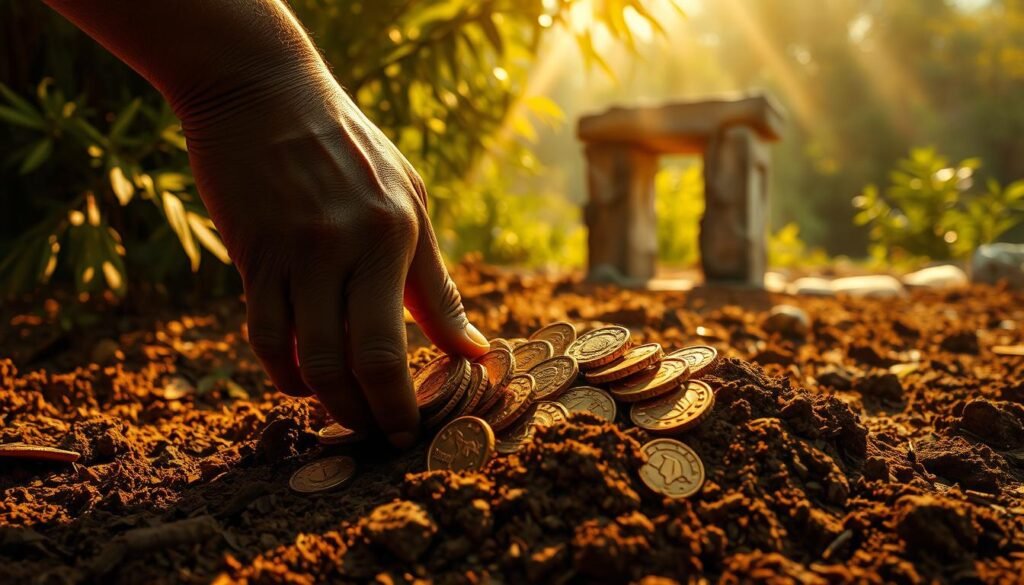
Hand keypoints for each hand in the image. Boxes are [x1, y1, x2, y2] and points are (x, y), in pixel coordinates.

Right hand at [182, 61, 488, 447]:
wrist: (262, 91)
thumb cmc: (350, 147)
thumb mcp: (407, 201)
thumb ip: (434, 282)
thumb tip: (471, 349)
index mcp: (395, 234)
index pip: (396, 343)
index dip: (401, 402)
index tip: (410, 433)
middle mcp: (343, 248)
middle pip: (351, 362)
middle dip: (367, 415)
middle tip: (379, 436)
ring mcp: (292, 253)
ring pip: (303, 357)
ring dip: (323, 400)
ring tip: (342, 415)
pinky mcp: (251, 254)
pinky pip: (261, 333)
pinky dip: (279, 369)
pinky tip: (296, 379)